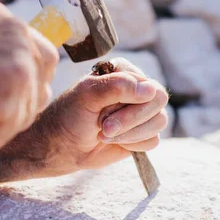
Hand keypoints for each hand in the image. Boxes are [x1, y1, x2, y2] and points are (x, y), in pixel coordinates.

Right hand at [0, 1, 58, 177]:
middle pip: (44, 80)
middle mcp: (17, 32)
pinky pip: (8, 130)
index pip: (40, 53)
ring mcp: (20, 58)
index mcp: (1, 18)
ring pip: (27, 110)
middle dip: (22, 104)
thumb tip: (19, 83)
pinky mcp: (15, 87)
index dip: (25, 82)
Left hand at [37, 57, 168, 174]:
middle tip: (105, 128)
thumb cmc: (69, 116)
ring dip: (130, 134)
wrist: (61, 147)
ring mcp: (141, 112)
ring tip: (105, 135)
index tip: (103, 112)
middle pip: (158, 102)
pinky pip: (153, 140)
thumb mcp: (87, 96)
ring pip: (159, 121)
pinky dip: (133, 145)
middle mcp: (136, 89)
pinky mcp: (141, 134)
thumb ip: (117, 87)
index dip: (131, 103)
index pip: (148, 85)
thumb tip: (150, 91)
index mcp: (124, 72)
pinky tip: (114, 142)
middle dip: (132, 120)